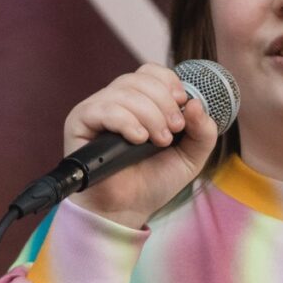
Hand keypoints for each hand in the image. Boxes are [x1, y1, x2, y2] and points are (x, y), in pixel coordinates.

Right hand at [63, 62, 219, 228]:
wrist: (127, 210)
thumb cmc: (153, 182)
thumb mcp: (190, 157)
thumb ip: (203, 131)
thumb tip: (196, 103)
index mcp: (140, 102)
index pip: (151, 72)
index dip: (169, 82)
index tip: (182, 104)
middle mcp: (117, 100)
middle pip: (140, 79)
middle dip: (164, 104)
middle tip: (173, 131)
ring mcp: (97, 109)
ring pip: (125, 92)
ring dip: (149, 115)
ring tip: (158, 142)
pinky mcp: (80, 122)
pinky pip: (104, 108)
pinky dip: (127, 121)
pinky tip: (138, 139)